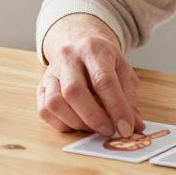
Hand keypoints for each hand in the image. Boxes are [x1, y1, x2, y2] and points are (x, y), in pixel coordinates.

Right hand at [37, 13, 144, 137]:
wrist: (77, 42)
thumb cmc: (103, 60)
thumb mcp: (122, 70)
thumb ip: (129, 97)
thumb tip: (134, 125)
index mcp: (93, 49)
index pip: (103, 80)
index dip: (116, 107)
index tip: (126, 128)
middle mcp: (68, 57)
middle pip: (74, 91)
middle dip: (94, 117)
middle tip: (109, 131)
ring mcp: (51, 71)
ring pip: (55, 102)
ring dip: (77, 122)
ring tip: (93, 127)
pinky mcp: (41, 86)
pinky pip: (45, 111)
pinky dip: (62, 124)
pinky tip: (78, 124)